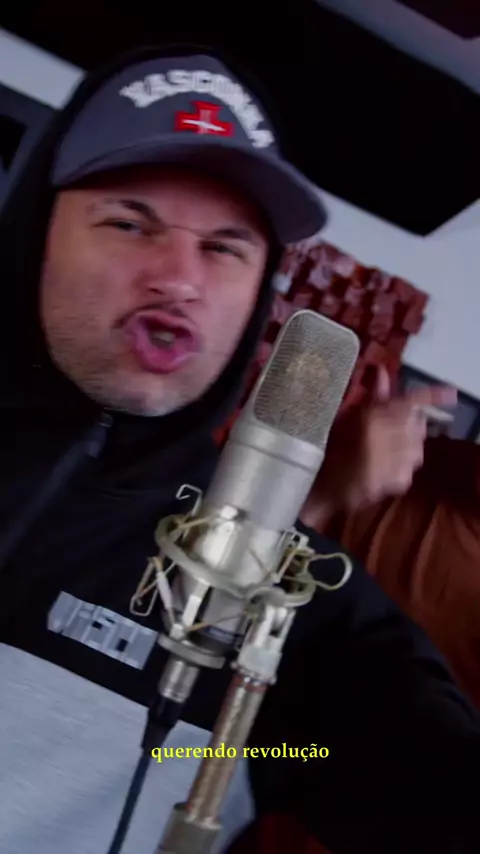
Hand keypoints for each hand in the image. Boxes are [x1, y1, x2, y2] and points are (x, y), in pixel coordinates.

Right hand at [301, 365, 456, 527]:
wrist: (319, 488)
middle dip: (408, 422)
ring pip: (416, 446)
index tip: (451, 393)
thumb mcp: (346, 417)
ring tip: (386, 447)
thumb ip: (372, 396)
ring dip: (407, 443)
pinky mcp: (399, 482)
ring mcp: (396, 463)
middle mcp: (390, 439)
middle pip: (416, 424)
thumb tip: (383, 371)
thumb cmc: (326, 447)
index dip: (432, 396)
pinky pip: (410, 467)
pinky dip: (401, 463)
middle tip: (389, 426)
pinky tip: (383, 464)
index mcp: (374, 418)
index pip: (411, 402)